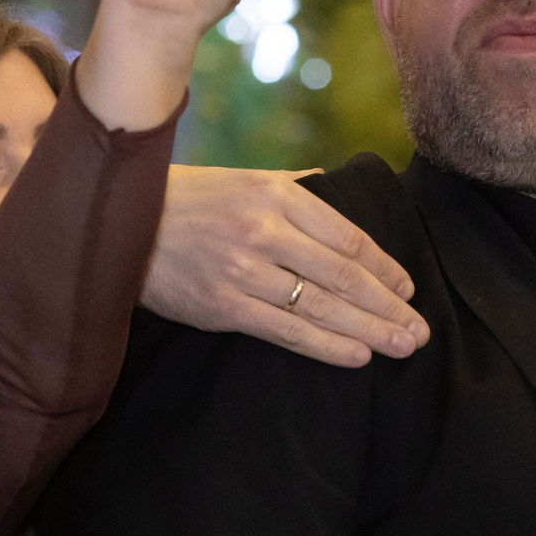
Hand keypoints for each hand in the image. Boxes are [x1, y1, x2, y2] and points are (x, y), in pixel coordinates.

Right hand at [141, 166, 427, 365]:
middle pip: (344, 275)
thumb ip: (293, 191)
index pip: (348, 237)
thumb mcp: (243, 179)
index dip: (385, 267)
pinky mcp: (223, 306)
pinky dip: (326, 345)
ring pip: (322, 306)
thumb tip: (336, 190)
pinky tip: (357, 355)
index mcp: (276, 194)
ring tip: (402, 346)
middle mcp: (265, 230)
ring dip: (369, 330)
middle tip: (419, 330)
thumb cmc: (186, 202)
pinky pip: (287, 331)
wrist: (116, 224)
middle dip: (388, 306)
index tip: (408, 288)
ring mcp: (244, 269)